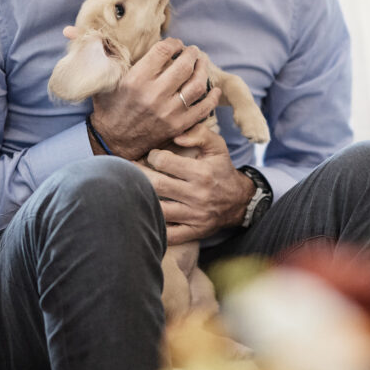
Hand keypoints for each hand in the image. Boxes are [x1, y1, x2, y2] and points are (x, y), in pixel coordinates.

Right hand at [90, 39, 222, 159]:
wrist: (113, 142)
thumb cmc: (108, 107)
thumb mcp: (102, 80)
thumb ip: (100, 54)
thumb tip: (73, 28)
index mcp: (135, 81)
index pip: (163, 51)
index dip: (173, 43)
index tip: (175, 43)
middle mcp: (154, 95)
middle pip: (184, 66)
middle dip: (191, 53)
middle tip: (192, 50)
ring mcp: (168, 112)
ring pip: (196, 85)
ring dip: (203, 70)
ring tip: (202, 63)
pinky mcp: (178, 126)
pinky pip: (203, 109)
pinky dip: (212, 97)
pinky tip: (214, 88)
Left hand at [138, 123, 254, 243]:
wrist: (240, 201)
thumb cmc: (222, 170)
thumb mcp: (218, 147)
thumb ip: (200, 134)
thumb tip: (177, 136)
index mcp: (202, 173)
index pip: (164, 161)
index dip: (153, 155)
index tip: (152, 156)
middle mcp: (198, 195)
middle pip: (156, 185)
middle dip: (137, 175)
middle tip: (129, 170)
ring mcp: (195, 216)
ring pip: (158, 210)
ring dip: (141, 200)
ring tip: (132, 190)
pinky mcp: (194, 232)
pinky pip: (169, 235)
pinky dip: (154, 227)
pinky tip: (145, 215)